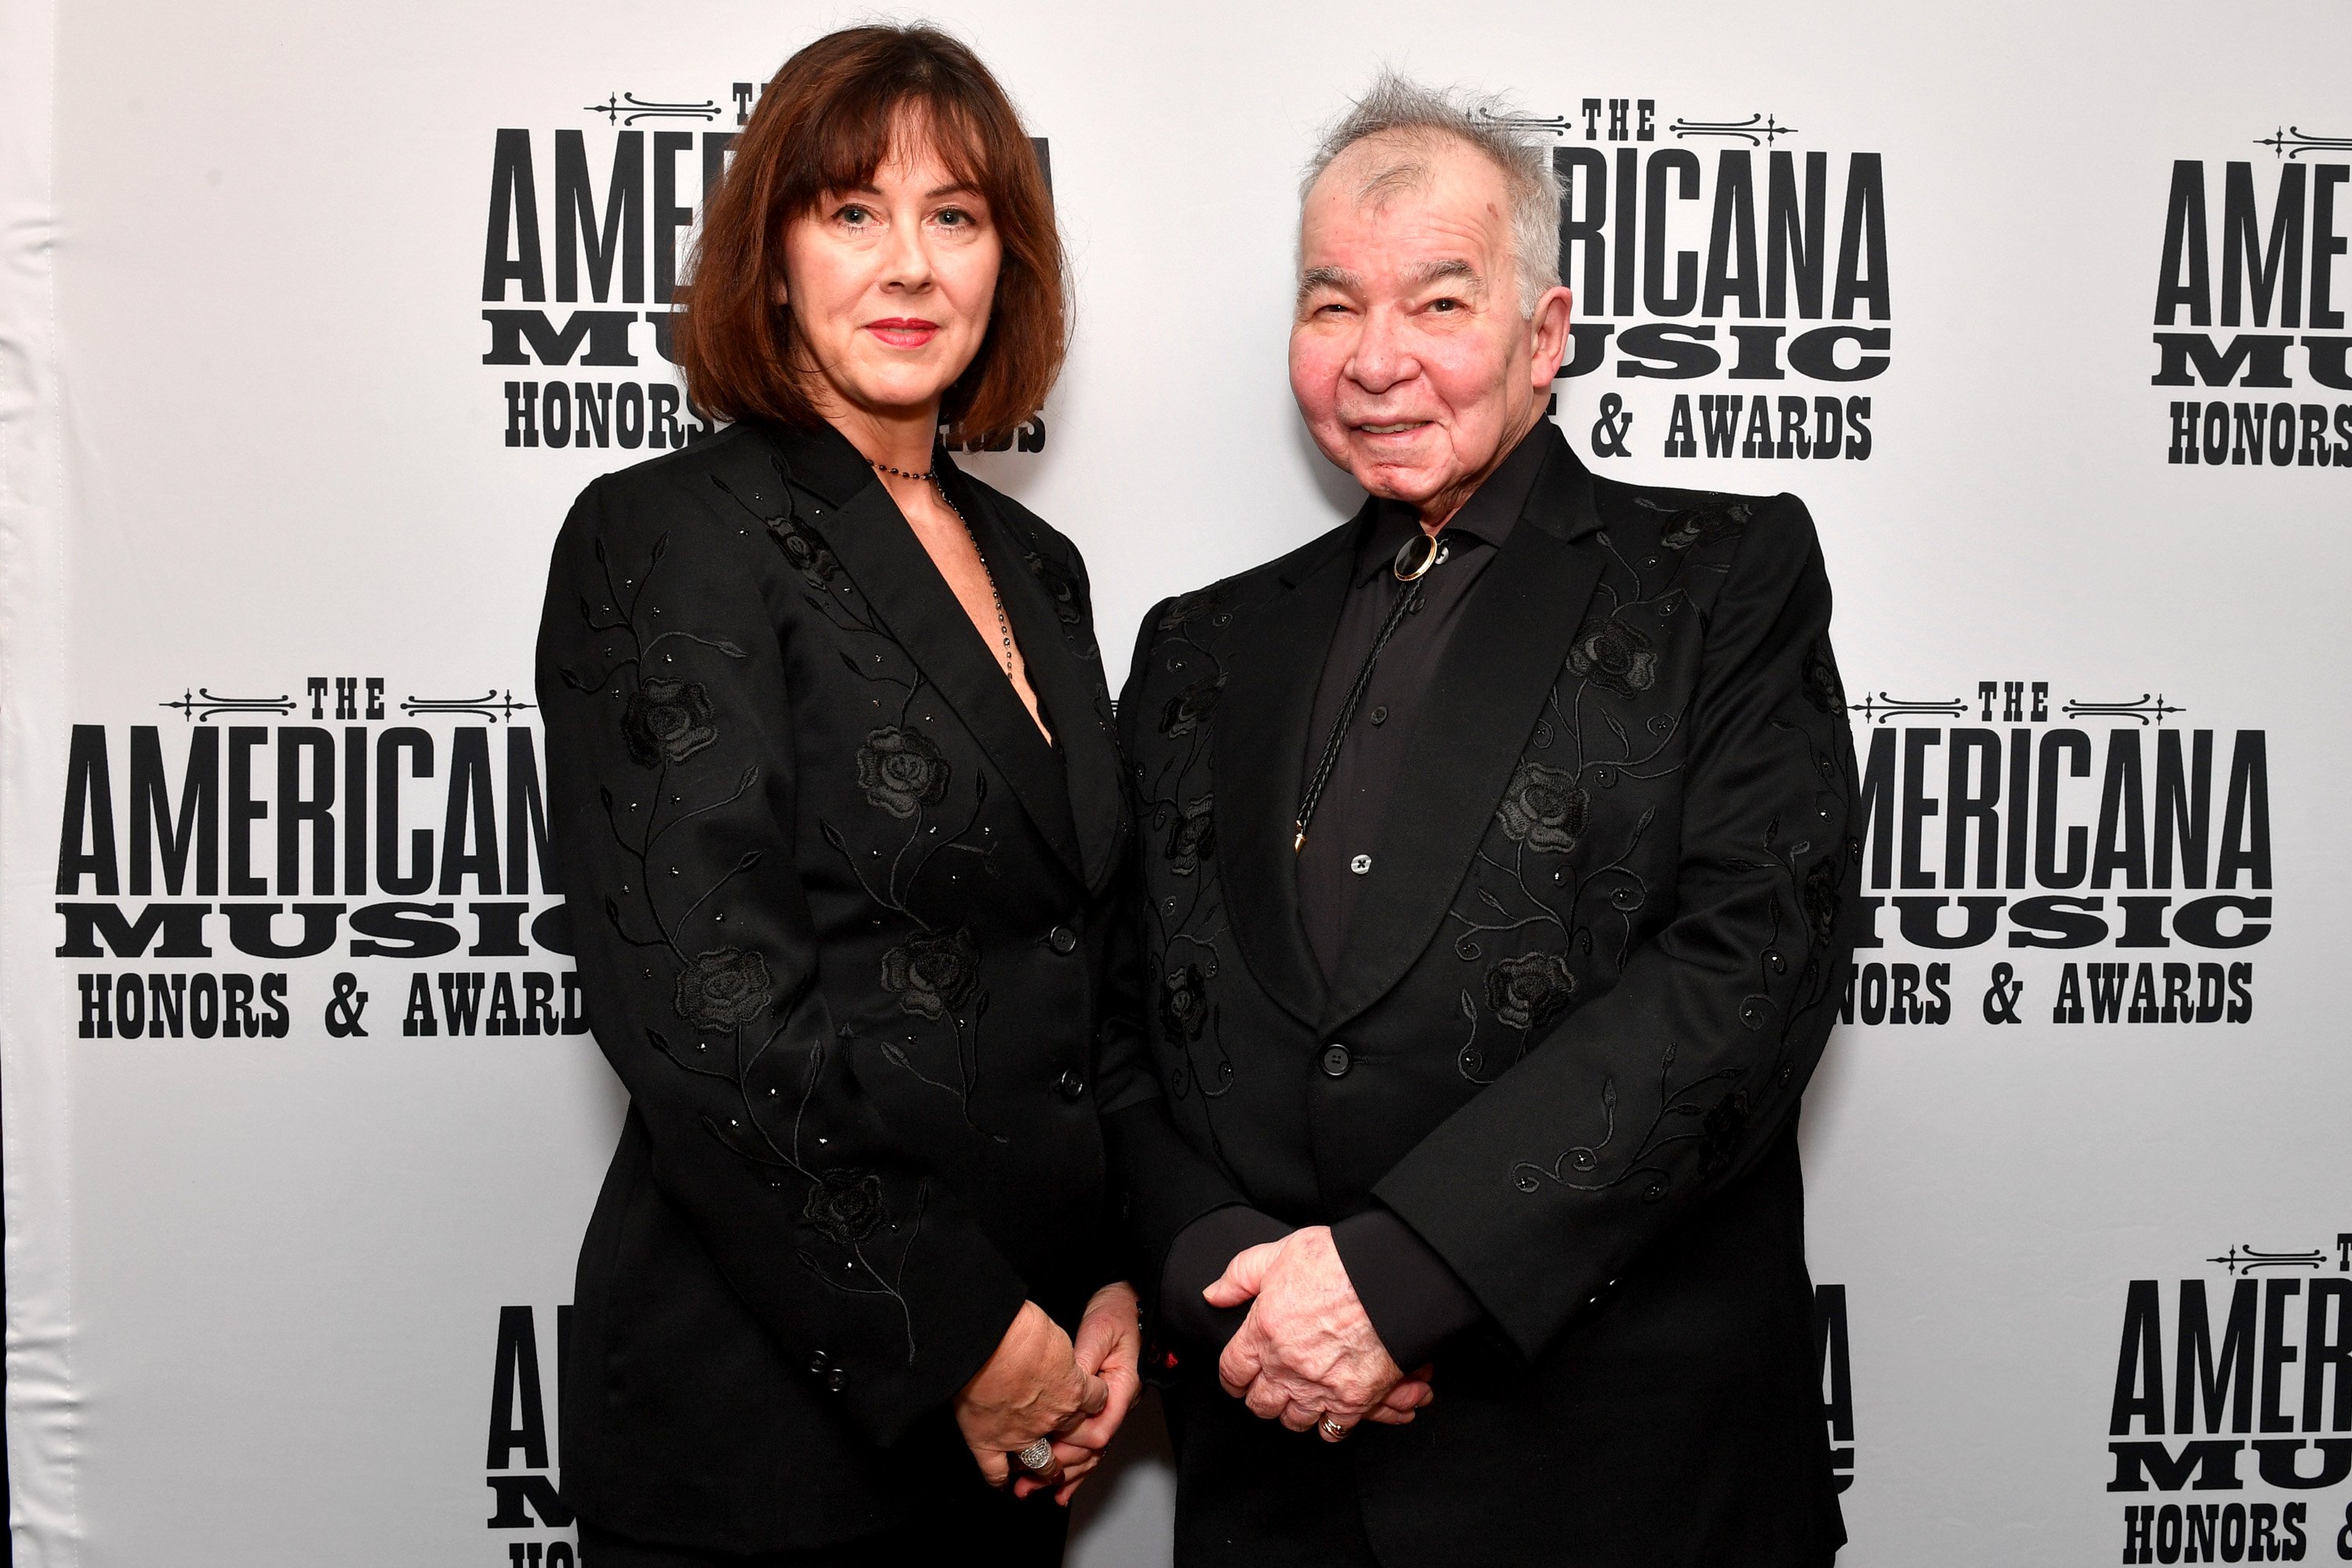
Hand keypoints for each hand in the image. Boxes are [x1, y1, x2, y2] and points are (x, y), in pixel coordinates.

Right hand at [953, 1301, 1109, 1487]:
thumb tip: (1054, 1355)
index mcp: (1073, 1389)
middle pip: (1074, 1434)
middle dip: (1076, 1437)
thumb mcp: (1055, 1335)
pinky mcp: (988, 1441)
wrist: (985, 1340)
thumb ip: (1060, 1355)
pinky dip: (1000, 1479)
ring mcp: (1020, 1434)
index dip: (1094, 1399)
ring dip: (1048, 1469)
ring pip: (1042, 1462)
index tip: (1092, 1399)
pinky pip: (996, 1471)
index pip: (1096, 1401)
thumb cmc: (1019, 1329)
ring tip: (1049, 1471)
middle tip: (1074, 1438)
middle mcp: (1051, 1417)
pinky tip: (1004, 1482)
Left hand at [1013, 1281, 1142, 1503]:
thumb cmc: (1116, 1311)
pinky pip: (1087, 1441)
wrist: (1127, 1299)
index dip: (1072, 1446)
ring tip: (1036, 1491)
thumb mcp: (1099, 1332)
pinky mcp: (1097, 1405)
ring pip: (1089, 1451)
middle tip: (1030, 1485)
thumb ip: (1083, 1365)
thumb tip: (1067, 1388)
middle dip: (1061, 1470)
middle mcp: (1117, 1403)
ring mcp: (1108, 1407)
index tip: (1045, 1453)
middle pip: (1092, 1450)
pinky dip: (1072, 1463)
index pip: (1100, 1430)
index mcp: (1122, 1387)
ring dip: (1063, 1473)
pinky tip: (1059, 1483)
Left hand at [1205, 1226, 1435, 1438]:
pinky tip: (1329, 1412)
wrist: (1393, 1279)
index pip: (1232, 1371)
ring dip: (1292, 1411)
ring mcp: (1319, 1387)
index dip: (1232, 1377)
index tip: (1238, 1379)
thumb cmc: (1341, 1261)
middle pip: (1259, 1403)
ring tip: (1299, 1399)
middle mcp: (1286, 1366)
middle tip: (1268, 1388)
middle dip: (1260, 1397)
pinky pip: (1332, 1431)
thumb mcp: (1280, 1252)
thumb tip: (1214, 1294)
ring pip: (1293, 1420)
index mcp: (1263, 1331)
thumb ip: (1240, 1275)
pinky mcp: (1353, 1400)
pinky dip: (1329, 1425)